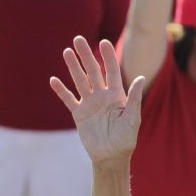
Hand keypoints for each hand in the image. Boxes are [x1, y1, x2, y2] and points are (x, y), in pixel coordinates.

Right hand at [49, 37, 146, 164]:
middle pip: (93, 71)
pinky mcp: (79, 114)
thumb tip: (141, 78)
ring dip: (73, 67)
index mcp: (117, 95)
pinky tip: (54, 80)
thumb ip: (135, 98)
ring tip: (66, 52)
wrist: (112, 156)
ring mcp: (89, 104)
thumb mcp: (133, 117)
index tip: (104, 42)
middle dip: (86, 55)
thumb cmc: (126, 138)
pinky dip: (61, 91)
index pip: (112, 71)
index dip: (108, 57)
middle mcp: (102, 96)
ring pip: (79, 81)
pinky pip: (69, 99)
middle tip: (78, 39)